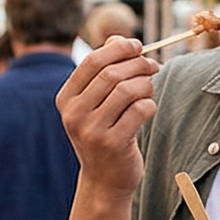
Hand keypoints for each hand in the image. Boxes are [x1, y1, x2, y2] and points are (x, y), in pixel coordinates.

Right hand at [58, 37, 158, 198]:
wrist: (104, 179)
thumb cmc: (103, 133)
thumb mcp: (95, 103)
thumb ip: (104, 70)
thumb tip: (120, 40)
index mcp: (66, 99)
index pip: (92, 61)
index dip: (118, 48)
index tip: (137, 47)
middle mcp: (74, 114)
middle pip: (111, 74)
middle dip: (138, 64)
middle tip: (153, 66)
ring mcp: (92, 130)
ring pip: (127, 90)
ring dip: (146, 84)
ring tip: (150, 88)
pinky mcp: (113, 144)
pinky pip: (140, 110)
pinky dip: (150, 104)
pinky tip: (147, 109)